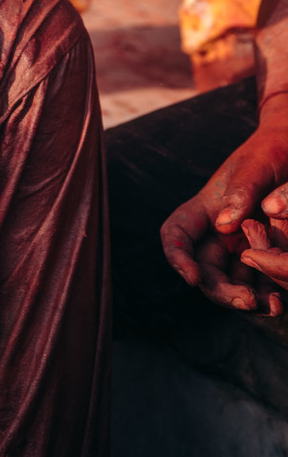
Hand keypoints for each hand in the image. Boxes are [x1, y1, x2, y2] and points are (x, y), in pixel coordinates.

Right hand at [161, 109, 287, 312]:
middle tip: (246, 301)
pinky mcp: (268, 256)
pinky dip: (268, 296)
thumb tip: (223, 225)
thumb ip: (241, 191)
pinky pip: (262, 283)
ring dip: (246, 299)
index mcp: (206, 207)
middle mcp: (219, 232)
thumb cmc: (271, 151)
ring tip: (270, 305)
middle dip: (220, 290)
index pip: (177, 233)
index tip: (192, 277)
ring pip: (234, 282)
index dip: (177, 256)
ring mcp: (244, 246)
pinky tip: (279, 302)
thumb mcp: (256, 165)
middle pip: (206, 269)